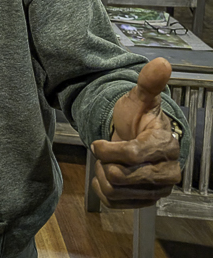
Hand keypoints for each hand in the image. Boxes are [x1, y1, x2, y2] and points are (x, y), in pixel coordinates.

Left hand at [90, 57, 181, 208]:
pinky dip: (103, 189)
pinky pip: (115, 202)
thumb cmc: (137, 118)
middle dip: (105, 162)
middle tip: (105, 150)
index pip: (133, 155)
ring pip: (116, 190)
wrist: (135, 137)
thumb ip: (148, 82)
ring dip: (103, 174)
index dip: (108, 149)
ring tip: (107, 161)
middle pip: (122, 176)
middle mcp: (167, 172)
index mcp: (165, 146)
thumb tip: (161, 63)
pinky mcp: (145, 202)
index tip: (98, 142)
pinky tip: (106, 174)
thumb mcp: (139, 98)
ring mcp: (157, 190)